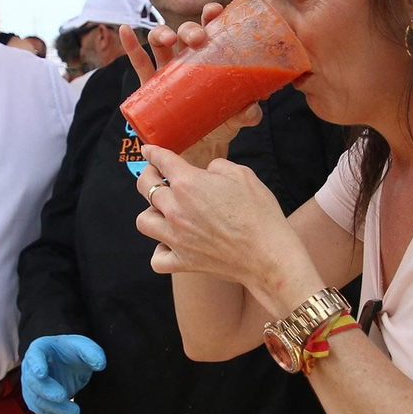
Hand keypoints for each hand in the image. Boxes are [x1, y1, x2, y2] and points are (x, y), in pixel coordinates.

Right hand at [21, 335, 106, 413]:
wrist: (67, 364)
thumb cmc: (73, 352)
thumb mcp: (84, 347)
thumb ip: (93, 352)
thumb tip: (100, 365)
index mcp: (39, 348)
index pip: (34, 355)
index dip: (36, 364)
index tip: (42, 373)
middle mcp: (30, 367)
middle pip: (32, 381)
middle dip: (46, 391)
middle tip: (62, 396)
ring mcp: (30, 385)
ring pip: (36, 400)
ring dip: (54, 407)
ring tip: (76, 410)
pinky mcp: (35, 399)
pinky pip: (41, 410)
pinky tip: (70, 413)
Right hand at [120, 0, 262, 167]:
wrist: (198, 147)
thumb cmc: (219, 124)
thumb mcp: (236, 119)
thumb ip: (246, 114)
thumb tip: (253, 110)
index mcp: (210, 57)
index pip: (211, 29)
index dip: (211, 15)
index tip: (214, 10)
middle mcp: (188, 57)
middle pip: (185, 32)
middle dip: (189, 29)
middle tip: (197, 39)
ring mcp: (167, 69)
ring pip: (160, 42)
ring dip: (162, 33)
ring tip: (168, 39)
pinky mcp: (149, 84)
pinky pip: (138, 61)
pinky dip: (130, 45)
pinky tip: (124, 29)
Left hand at [134, 144, 306, 296]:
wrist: (268, 255)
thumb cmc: (260, 213)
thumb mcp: (243, 174)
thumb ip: (217, 167)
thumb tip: (207, 172)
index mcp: (189, 184)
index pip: (161, 160)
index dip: (153, 152)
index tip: (149, 151)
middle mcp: (176, 210)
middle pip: (145, 187)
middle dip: (148, 175)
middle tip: (155, 175)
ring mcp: (176, 238)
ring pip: (144, 221)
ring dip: (151, 212)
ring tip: (163, 210)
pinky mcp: (183, 262)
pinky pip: (157, 257)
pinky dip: (160, 250)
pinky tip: (171, 243)